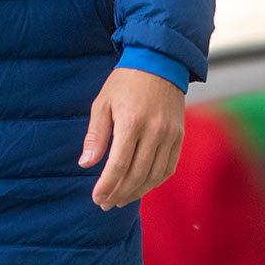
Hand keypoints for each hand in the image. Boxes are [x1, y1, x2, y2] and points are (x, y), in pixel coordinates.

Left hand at [78, 67, 184, 209]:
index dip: (107, 185)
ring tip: (121, 198)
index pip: (119, 165)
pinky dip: (155, 181)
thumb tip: (86, 164)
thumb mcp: (103, 102)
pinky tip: (141, 186)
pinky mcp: (179, 136)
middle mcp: (154, 131)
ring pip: (154, 175)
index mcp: (131, 122)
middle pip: (137, 175)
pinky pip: (169, 167)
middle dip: (120, 193)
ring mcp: (170, 134)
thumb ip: (95, 135)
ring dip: (137, 192)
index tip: (97, 198)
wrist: (158, 62)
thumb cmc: (124, 82)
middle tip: (106, 203)